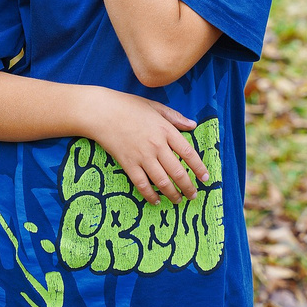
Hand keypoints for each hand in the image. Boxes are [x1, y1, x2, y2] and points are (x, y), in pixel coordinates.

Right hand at [84, 91, 212, 202]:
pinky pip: (141, 184)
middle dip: (188, 187)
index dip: (199, 168)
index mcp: (165, 130)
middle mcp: (157, 145)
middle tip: (193, 195)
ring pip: (162, 181)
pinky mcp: (128, 164)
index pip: (188, 153)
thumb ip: (175, 117)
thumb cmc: (127, 106)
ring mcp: (142, 156)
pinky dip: (150, 195)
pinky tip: (156, 200)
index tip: (205, 178)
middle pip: (177, 171)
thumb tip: (192, 125)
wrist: (101, 112)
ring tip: (178, 200)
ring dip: (172, 194)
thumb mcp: (155, 106)